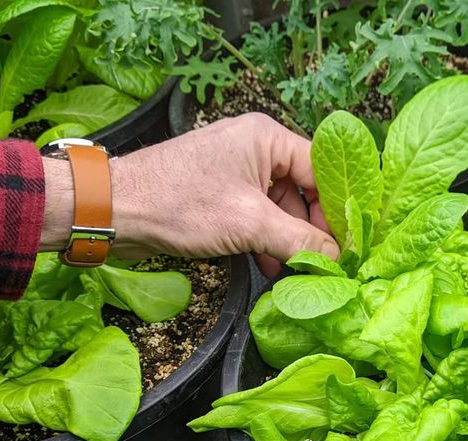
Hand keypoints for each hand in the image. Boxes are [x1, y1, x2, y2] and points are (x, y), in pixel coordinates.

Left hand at [41, 114, 338, 275]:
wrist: (116, 211)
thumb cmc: (180, 204)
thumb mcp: (249, 223)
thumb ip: (298, 241)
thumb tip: (335, 259)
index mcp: (267, 138)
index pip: (322, 170)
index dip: (338, 208)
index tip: (351, 245)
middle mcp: (255, 150)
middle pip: (304, 192)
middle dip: (312, 231)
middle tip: (324, 265)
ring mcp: (237, 174)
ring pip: (281, 210)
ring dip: (288, 243)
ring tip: (297, 273)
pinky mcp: (222, 197)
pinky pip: (258, 219)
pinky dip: (266, 243)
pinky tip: (270, 268)